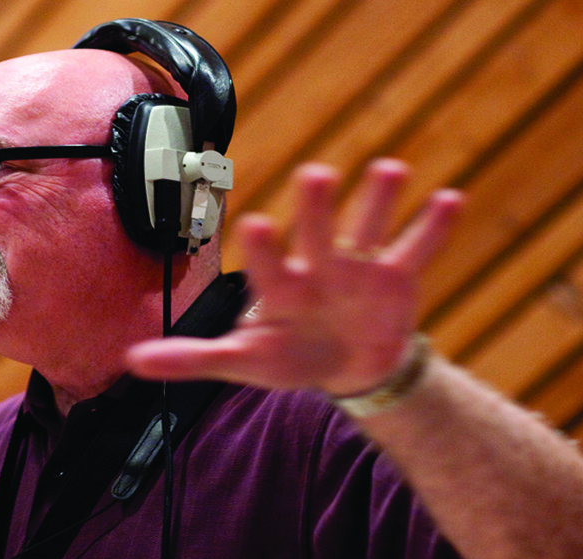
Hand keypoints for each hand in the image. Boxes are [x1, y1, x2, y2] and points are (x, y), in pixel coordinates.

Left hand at [126, 159, 460, 395]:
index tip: (255, 223)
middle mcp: (317, 266)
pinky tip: (451, 198)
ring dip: (378, 199)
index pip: (268, 265)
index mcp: (280, 287)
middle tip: (315, 174)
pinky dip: (434, 226)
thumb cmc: (289, 356)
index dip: (264, 248)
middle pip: (316, 231)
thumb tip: (130, 361)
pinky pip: (417, 248)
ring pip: (367, 226)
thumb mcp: (243, 361)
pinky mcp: (397, 276)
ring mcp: (359, 267)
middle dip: (316, 208)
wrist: (346, 365)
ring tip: (389, 168)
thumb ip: (191, 358)